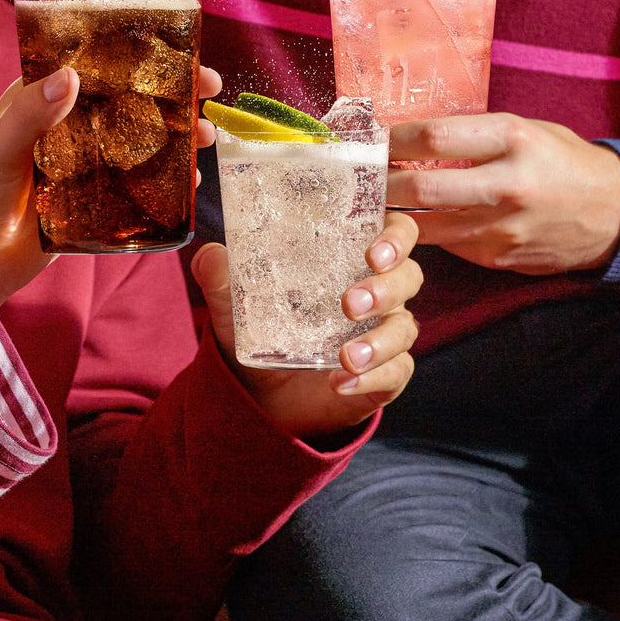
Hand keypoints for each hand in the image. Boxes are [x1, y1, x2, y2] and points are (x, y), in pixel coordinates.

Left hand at [0, 66, 222, 350]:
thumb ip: (28, 118)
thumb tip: (70, 76)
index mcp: (34, 103)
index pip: (87, 66)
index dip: (129, 54)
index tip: (171, 47)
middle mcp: (61, 129)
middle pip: (122, 102)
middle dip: (166, 93)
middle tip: (208, 87)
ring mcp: (79, 167)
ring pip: (133, 142)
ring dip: (172, 136)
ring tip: (206, 136)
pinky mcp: (90, 203)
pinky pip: (132, 186)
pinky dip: (160, 180)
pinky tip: (188, 181)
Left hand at [191, 213, 420, 439]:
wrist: (260, 389)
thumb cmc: (261, 325)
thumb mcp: (235, 300)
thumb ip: (221, 274)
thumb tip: (211, 254)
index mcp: (350, 257)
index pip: (394, 232)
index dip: (394, 237)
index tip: (372, 252)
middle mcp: (377, 290)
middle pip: (408, 275)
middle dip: (385, 287)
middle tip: (349, 303)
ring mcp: (383, 332)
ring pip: (404, 327)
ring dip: (379, 340)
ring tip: (346, 355)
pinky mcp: (384, 374)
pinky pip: (395, 373)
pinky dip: (373, 378)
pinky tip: (341, 381)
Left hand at [388, 113, 619, 273]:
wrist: (612, 212)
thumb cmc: (556, 160)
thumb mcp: (521, 130)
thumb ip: (469, 134)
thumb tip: (403, 135)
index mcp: (512, 139)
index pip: (434, 136)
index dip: (392, 139)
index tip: (372, 139)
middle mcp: (507, 184)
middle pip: (421, 187)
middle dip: (380, 183)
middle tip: (358, 178)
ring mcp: (502, 227)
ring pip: (424, 225)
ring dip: (389, 214)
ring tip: (369, 202)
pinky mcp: (497, 257)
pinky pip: (443, 245)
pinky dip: (417, 234)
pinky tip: (401, 224)